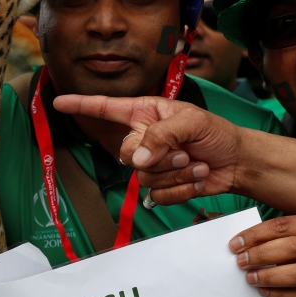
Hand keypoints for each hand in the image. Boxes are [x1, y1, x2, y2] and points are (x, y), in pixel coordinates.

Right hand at [52, 94, 244, 204]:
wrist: (235, 161)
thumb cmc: (216, 133)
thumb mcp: (192, 122)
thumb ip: (161, 135)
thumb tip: (138, 158)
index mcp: (145, 114)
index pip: (107, 108)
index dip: (82, 105)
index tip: (59, 102)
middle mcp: (143, 138)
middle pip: (127, 155)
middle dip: (160, 157)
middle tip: (186, 151)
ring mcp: (150, 164)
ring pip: (144, 178)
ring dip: (177, 173)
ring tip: (196, 163)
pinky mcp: (160, 186)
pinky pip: (157, 195)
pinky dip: (181, 189)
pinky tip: (196, 178)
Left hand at [231, 215, 295, 296]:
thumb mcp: (292, 245)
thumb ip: (274, 239)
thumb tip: (240, 243)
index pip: (286, 224)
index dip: (257, 234)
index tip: (235, 244)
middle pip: (295, 247)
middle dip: (262, 254)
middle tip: (241, 262)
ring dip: (270, 275)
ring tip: (250, 278)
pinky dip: (279, 294)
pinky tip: (264, 292)